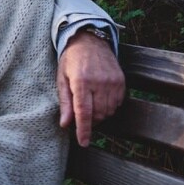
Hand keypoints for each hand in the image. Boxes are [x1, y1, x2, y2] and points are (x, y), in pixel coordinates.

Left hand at [57, 31, 124, 146]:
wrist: (90, 41)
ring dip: (99, 114)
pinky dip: (108, 107)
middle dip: (89, 121)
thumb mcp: (62, 78)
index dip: (84, 130)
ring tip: (90, 103)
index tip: (83, 143)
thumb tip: (65, 124)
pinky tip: (100, 98)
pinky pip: (117, 104)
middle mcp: (99, 82)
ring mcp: (112, 82)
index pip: (84, 112)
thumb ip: (65, 102)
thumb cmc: (71, 60)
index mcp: (81, 81)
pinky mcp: (121, 81)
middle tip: (81, 114)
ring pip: (108, 111)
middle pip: (97, 115)